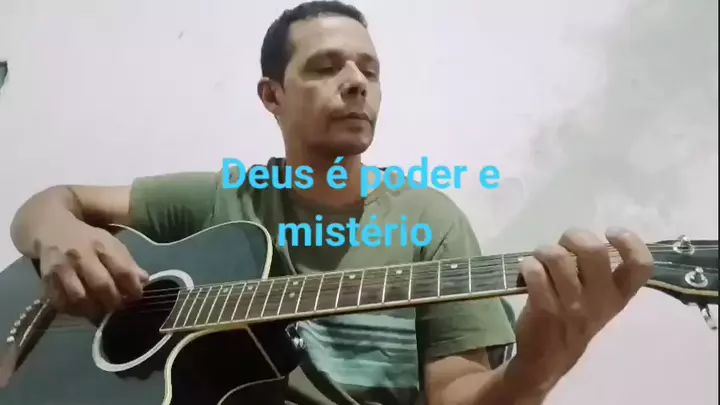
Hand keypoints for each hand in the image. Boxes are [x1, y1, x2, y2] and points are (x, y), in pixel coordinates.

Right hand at [37, 220, 148, 317]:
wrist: (51, 228)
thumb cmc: (88, 239)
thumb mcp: (111, 243)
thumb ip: (128, 263)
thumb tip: (144, 281)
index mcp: (101, 244)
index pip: (122, 270)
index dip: (133, 287)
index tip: (137, 296)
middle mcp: (80, 256)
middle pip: (101, 285)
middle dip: (114, 301)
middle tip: (119, 306)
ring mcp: (61, 268)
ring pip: (79, 297)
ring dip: (94, 309)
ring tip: (102, 311)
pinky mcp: (46, 280)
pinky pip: (60, 302)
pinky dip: (73, 311)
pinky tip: (83, 309)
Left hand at [508, 227, 653, 389]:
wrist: (548, 359)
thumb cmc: (574, 320)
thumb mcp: (599, 301)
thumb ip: (599, 273)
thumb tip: (582, 238)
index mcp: (618, 296)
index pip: (641, 267)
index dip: (629, 242)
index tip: (610, 232)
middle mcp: (599, 301)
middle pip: (593, 251)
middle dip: (573, 236)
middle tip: (564, 244)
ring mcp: (572, 306)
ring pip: (558, 257)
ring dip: (544, 251)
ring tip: (540, 259)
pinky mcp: (544, 308)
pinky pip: (535, 272)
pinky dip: (527, 265)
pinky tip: (527, 272)